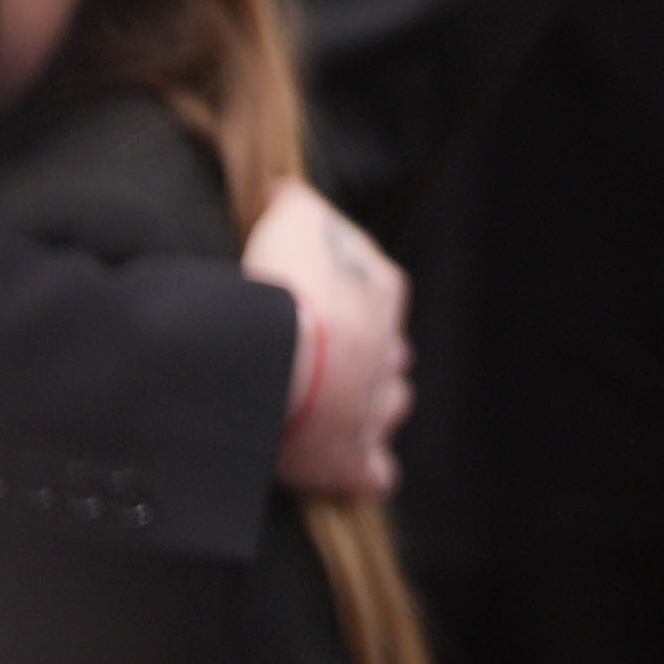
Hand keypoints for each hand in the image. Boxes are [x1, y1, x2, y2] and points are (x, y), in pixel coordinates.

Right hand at [245, 177, 408, 497]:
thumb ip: (295, 204)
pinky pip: (372, 471)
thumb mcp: (290, 219)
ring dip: (371, 406)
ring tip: (340, 406)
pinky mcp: (351, 459)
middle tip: (331, 353)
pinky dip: (365, 470)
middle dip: (368, 353)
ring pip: (389, 406)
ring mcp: (374, 409)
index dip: (352, 290)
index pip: (379, 286)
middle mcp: (389, 353)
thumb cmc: (283, 285)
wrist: (273, 361)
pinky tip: (355, 471)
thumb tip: (288, 192)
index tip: (323, 292)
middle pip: (390, 351)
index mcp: (382, 294)